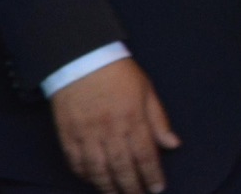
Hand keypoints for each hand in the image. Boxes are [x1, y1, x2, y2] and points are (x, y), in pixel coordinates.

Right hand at [50, 58, 179, 193]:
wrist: (81, 60)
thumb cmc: (119, 74)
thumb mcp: (147, 91)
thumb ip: (159, 120)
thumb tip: (173, 144)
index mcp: (133, 118)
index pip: (145, 154)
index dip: (152, 174)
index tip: (158, 188)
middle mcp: (109, 129)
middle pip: (122, 167)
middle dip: (132, 186)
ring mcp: (86, 134)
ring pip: (97, 169)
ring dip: (108, 186)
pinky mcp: (67, 135)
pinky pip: (76, 162)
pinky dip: (85, 175)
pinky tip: (93, 180)